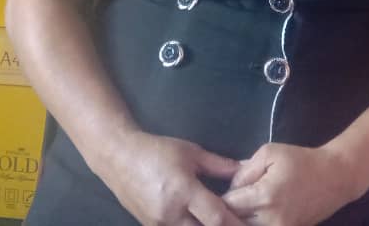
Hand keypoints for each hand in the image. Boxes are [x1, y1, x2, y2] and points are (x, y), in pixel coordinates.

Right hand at [100, 131, 246, 225]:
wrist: (119, 157)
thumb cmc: (157, 150)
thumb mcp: (191, 152)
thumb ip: (219, 165)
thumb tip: (243, 170)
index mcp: (183, 191)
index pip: (216, 217)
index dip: (235, 223)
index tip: (250, 224)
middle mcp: (171, 213)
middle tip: (238, 223)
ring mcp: (159, 224)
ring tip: (218, 221)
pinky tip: (198, 220)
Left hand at [222, 143, 356, 224]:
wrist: (335, 177)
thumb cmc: (301, 161)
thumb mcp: (269, 153)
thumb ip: (244, 170)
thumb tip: (230, 187)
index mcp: (264, 197)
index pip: (228, 205)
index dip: (219, 198)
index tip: (214, 192)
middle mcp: (271, 220)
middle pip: (235, 222)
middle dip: (228, 212)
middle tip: (224, 201)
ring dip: (240, 220)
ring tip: (238, 208)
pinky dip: (255, 223)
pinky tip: (254, 213)